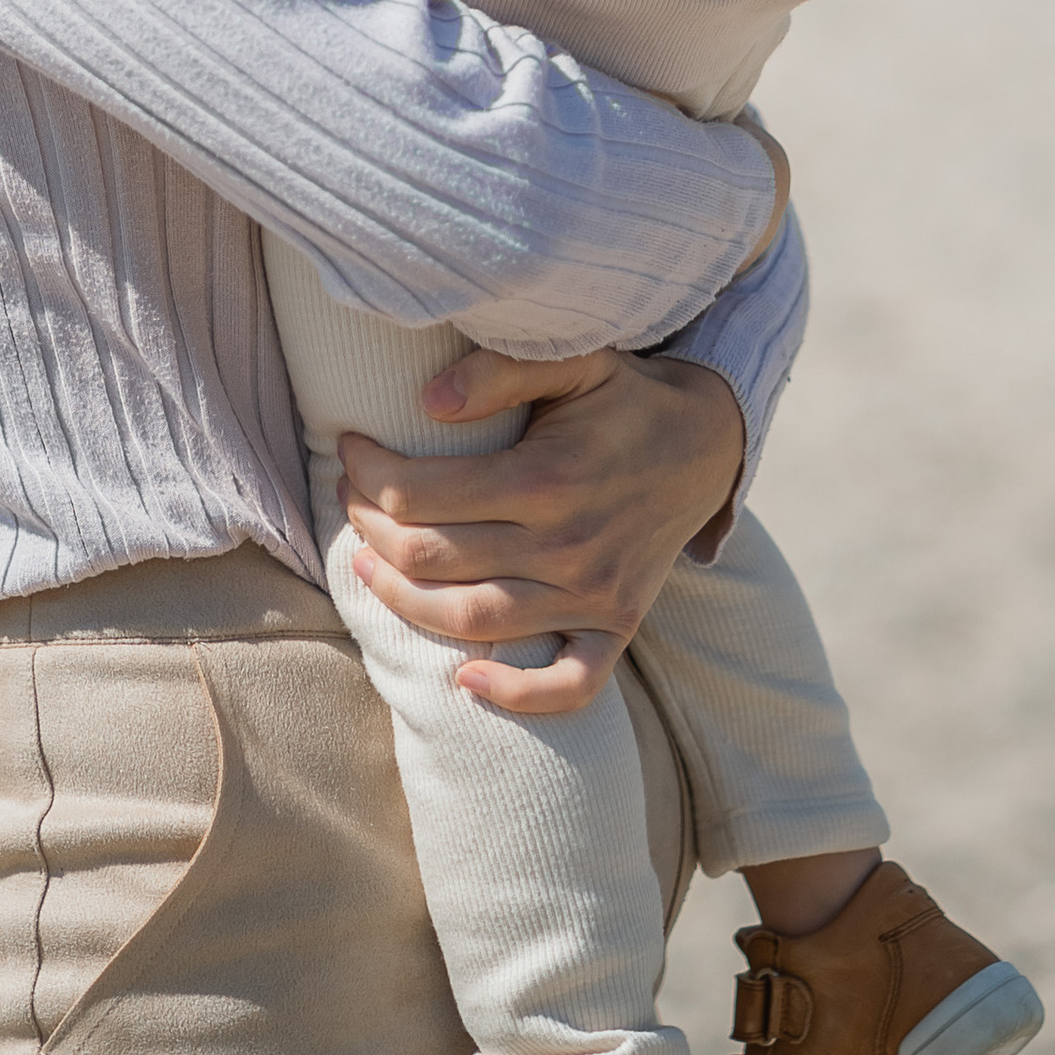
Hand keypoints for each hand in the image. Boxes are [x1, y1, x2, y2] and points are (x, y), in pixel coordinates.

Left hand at [338, 344, 745, 720]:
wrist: (706, 444)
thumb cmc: (622, 398)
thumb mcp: (575, 359)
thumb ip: (500, 370)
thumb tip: (426, 401)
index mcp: (547, 477)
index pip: (422, 494)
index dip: (369, 475)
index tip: (350, 451)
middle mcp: (568, 544)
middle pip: (434, 559)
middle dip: (371, 532)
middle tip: (349, 502)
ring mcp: (594, 594)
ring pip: (474, 621)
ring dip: (405, 602)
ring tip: (367, 569)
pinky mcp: (619, 626)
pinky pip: (571, 685)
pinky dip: (518, 696)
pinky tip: (465, 681)